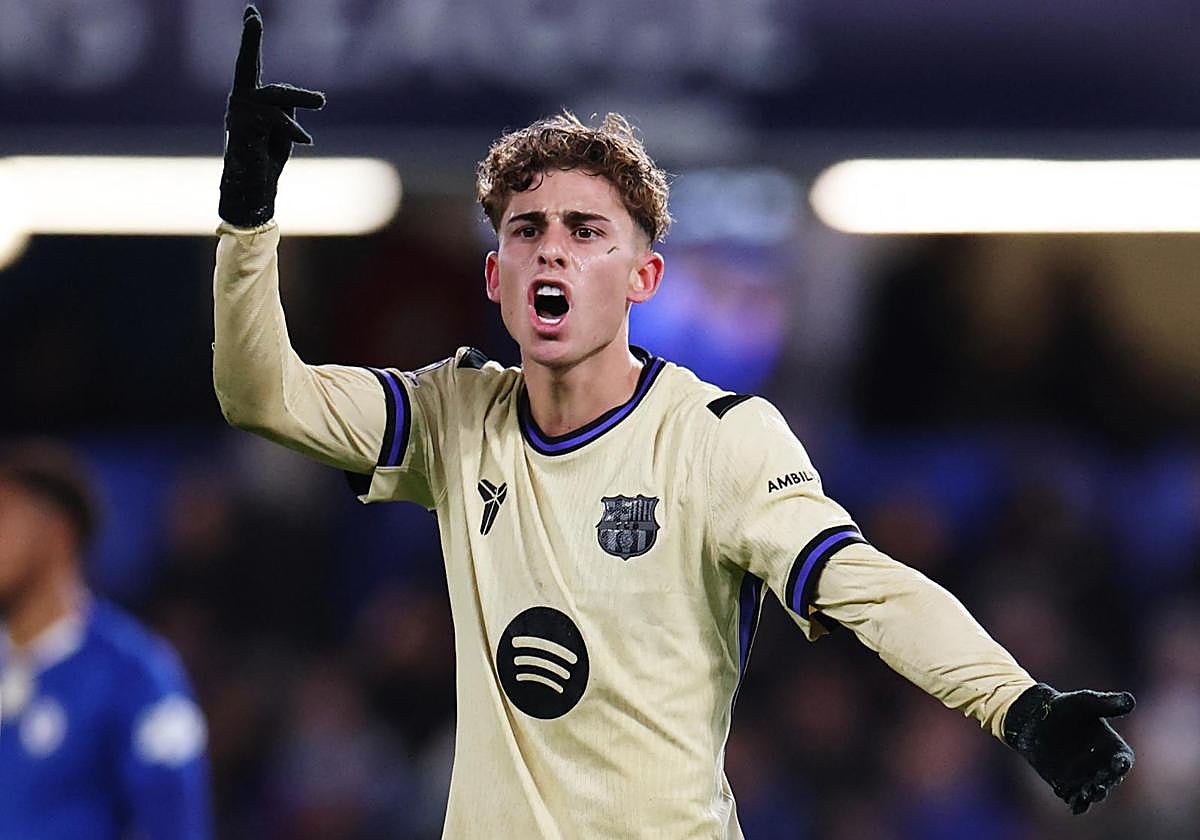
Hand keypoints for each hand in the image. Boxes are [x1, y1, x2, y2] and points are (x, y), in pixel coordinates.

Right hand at [218, 5, 325, 227]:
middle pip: (246, 66)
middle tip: (252, 17)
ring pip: (275, 95)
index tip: (250, 13)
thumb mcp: (285, 129)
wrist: (253, 190)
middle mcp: (239, 101)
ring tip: (321, 101)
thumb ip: (287, 108)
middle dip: (249, 41)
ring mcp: (238, 115)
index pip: (250, 64)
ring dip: (301, 97)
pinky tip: (305, 140)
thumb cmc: (268, 159)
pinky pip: (275, 120)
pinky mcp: (244, 130)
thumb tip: (291, 98)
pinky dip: (292, 130)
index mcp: (250, 99)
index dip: (250, 39)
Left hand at [1003, 683, 1134, 813]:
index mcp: (1112, 747)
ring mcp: (1085, 777)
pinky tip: (1073, 804)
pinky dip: (1075, 802)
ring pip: (1093, 791)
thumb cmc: (1065, 707)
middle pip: (1109, 780)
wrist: (1035, 718)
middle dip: (1106, 784)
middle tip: (1100, 787)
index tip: (1120, 764)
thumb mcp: (1084, 702)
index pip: (1123, 759)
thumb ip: (1105, 703)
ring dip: (1091, 796)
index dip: (1123, 763)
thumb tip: (1130, 700)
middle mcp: (1102, 765)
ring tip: (1087, 796)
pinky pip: (1073, 796)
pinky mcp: (1066, 784)